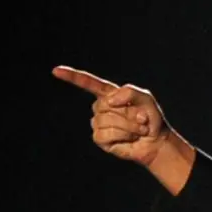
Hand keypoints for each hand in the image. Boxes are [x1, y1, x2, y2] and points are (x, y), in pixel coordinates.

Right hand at [52, 65, 170, 167]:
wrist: (156, 140)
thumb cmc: (151, 117)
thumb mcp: (145, 98)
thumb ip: (129, 92)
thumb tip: (109, 100)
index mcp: (109, 94)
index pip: (89, 83)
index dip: (72, 77)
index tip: (56, 71)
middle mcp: (101, 107)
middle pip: (105, 105)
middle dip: (128, 113)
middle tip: (142, 119)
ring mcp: (99, 123)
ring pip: (106, 120)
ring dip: (128, 126)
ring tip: (139, 129)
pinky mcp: (100, 138)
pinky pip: (105, 134)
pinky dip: (122, 136)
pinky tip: (130, 138)